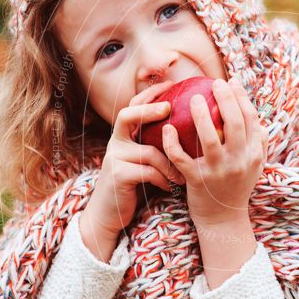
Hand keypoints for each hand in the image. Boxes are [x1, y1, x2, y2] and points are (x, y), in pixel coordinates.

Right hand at [80, 80, 185, 260]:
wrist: (110, 215)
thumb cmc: (135, 186)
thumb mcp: (145, 162)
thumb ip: (156, 145)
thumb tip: (189, 130)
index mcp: (124, 137)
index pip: (133, 106)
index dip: (149, 93)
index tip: (170, 83)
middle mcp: (115, 143)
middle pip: (127, 115)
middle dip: (149, 109)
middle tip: (169, 108)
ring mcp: (114, 158)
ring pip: (149, 151)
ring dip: (170, 164)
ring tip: (183, 175)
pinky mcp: (117, 175)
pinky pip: (148, 171)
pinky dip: (163, 179)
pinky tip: (170, 187)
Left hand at [162, 77, 268, 226]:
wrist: (223, 220)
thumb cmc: (235, 185)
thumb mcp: (253, 164)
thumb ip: (256, 139)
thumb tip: (249, 107)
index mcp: (253, 154)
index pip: (251, 119)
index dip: (241, 98)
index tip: (231, 83)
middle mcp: (239, 162)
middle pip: (234, 123)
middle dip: (225, 99)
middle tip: (214, 83)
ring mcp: (218, 172)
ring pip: (209, 138)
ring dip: (200, 115)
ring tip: (192, 99)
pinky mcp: (198, 181)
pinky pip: (182, 158)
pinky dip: (173, 143)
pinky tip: (168, 128)